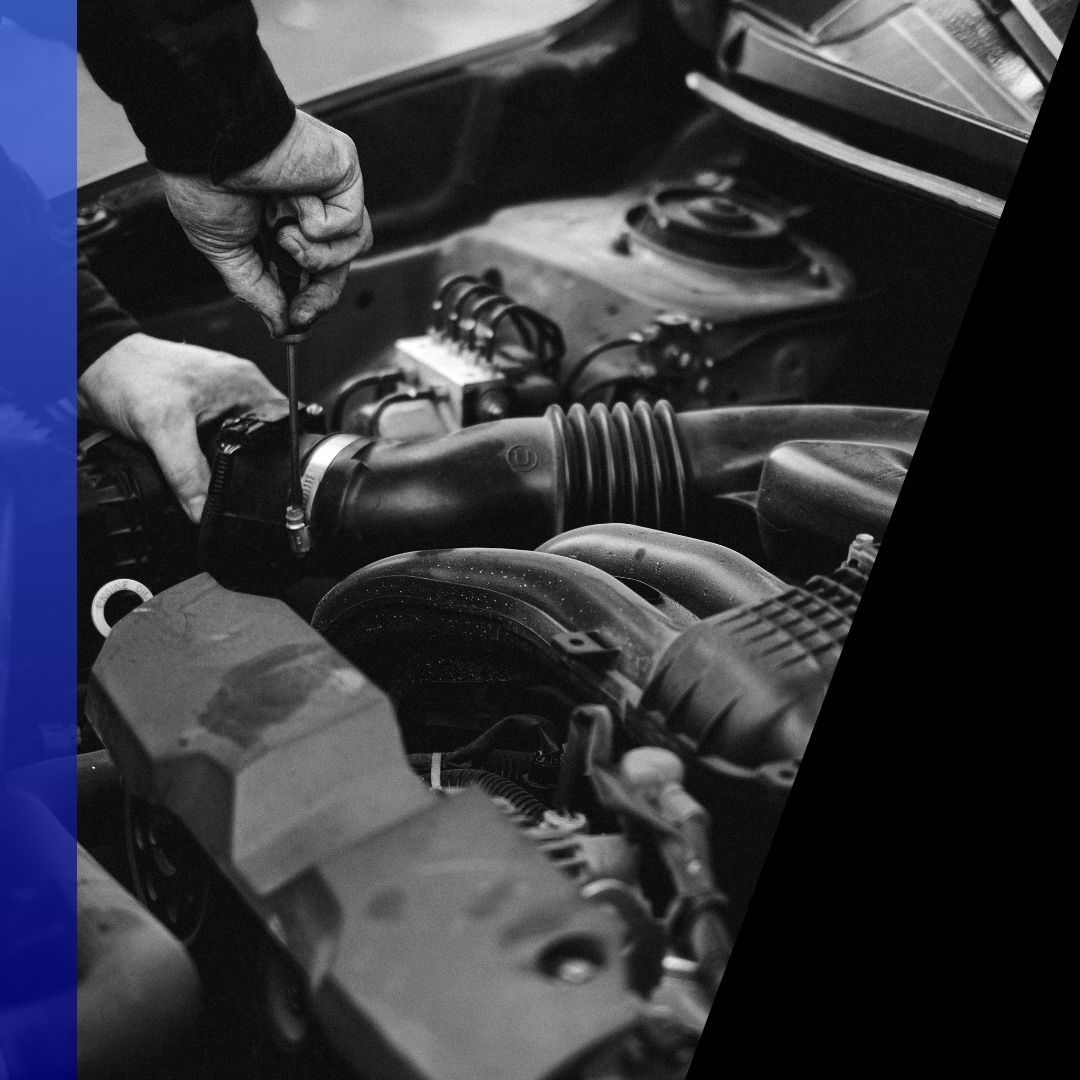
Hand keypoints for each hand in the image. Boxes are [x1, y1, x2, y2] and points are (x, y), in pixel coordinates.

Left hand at [77, 334, 285, 522]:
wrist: (90, 367)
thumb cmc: (128, 374)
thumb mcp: (164, 429)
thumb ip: (188, 474)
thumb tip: (205, 509)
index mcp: (246, 384)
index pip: (284, 425)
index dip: (280, 456)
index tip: (269, 480)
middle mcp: (237, 389)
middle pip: (262, 438)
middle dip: (251, 463)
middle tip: (235, 482)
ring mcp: (217, 399)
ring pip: (237, 441)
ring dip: (225, 459)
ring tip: (212, 473)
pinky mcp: (198, 409)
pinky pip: (214, 440)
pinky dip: (205, 455)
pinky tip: (196, 465)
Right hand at [158, 111, 372, 337]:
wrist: (205, 139)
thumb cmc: (204, 181)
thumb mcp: (226, 250)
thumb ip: (256, 289)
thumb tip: (282, 328)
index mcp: (282, 221)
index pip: (312, 272)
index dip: (308, 303)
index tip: (294, 328)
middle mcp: (312, 205)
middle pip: (339, 268)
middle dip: (320, 298)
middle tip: (299, 315)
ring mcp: (331, 188)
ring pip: (352, 249)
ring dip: (315, 255)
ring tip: (282, 231)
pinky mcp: (346, 172)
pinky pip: (350, 223)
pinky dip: (319, 224)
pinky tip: (293, 200)